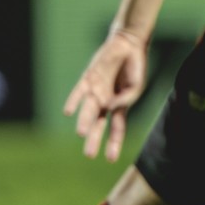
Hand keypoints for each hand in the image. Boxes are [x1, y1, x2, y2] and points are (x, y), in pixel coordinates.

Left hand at [62, 28, 148, 160]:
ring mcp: (96, 91)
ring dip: (85, 121)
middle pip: (99, 125)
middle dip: (95, 140)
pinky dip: (73, 101)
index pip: (117, 129)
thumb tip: (112, 108)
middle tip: (89, 155)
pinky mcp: (88, 79)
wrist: (128, 45)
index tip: (111, 160)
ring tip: (82, 133)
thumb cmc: (135, 67)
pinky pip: (78, 92)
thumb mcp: (135, 86)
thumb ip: (126, 99)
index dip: (114, 144)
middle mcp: (105, 102)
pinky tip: (68, 112)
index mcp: (119, 106)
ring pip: (89, 110)